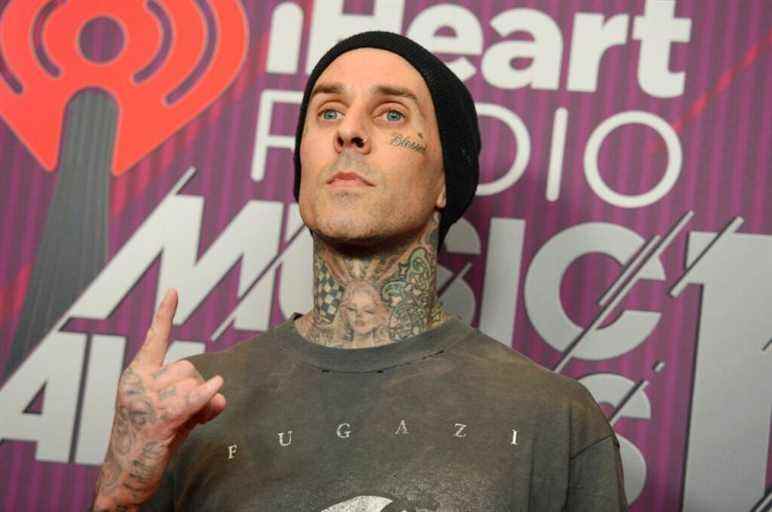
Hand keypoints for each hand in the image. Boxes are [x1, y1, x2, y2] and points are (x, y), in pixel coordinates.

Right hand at [92, 289, 225, 510]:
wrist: (125, 475)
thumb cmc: (150, 442)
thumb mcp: (173, 412)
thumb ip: (196, 398)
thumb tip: (220, 395)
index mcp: (137, 374)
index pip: (155, 339)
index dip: (166, 315)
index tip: (175, 290)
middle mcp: (138, 381)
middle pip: (188, 367)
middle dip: (197, 388)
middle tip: (188, 414)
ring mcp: (146, 398)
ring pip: (194, 384)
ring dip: (200, 403)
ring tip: (185, 424)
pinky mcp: (159, 417)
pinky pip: (191, 399)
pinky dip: (206, 395)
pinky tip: (217, 390)